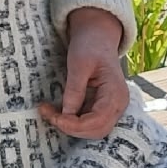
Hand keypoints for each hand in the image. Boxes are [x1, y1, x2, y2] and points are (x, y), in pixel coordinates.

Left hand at [40, 6, 128, 138]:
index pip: (97, 121)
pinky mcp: (103, 107)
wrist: (97, 37)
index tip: (55, 117)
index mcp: (115, 94)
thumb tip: (66, 114)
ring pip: (93, 130)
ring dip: (71, 127)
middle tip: (48, 114)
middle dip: (71, 128)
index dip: (75, 125)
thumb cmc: (90, 46)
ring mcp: (112, 107)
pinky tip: (58, 111)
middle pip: (97, 131)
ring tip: (50, 112)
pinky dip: (72, 122)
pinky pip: (89, 122)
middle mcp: (118, 104)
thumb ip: (75, 89)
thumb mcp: (79, 64)